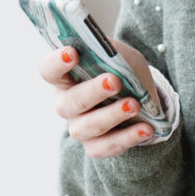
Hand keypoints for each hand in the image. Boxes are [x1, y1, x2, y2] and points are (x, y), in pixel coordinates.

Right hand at [39, 39, 155, 157]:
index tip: (73, 52)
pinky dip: (128, 137)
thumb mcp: (118, 54)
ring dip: (112, 115)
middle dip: (93, 91)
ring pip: (88, 127)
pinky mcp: (95, 146)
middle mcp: (66, 104)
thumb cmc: (121, 70)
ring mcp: (79, 127)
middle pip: (71, 102)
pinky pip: (107, 146)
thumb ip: (109, 52)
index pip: (49, 70)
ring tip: (134, 105)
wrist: (140, 96)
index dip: (57, 62)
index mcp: (65, 77)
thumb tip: (107, 50)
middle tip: (114, 81)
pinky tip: (145, 128)